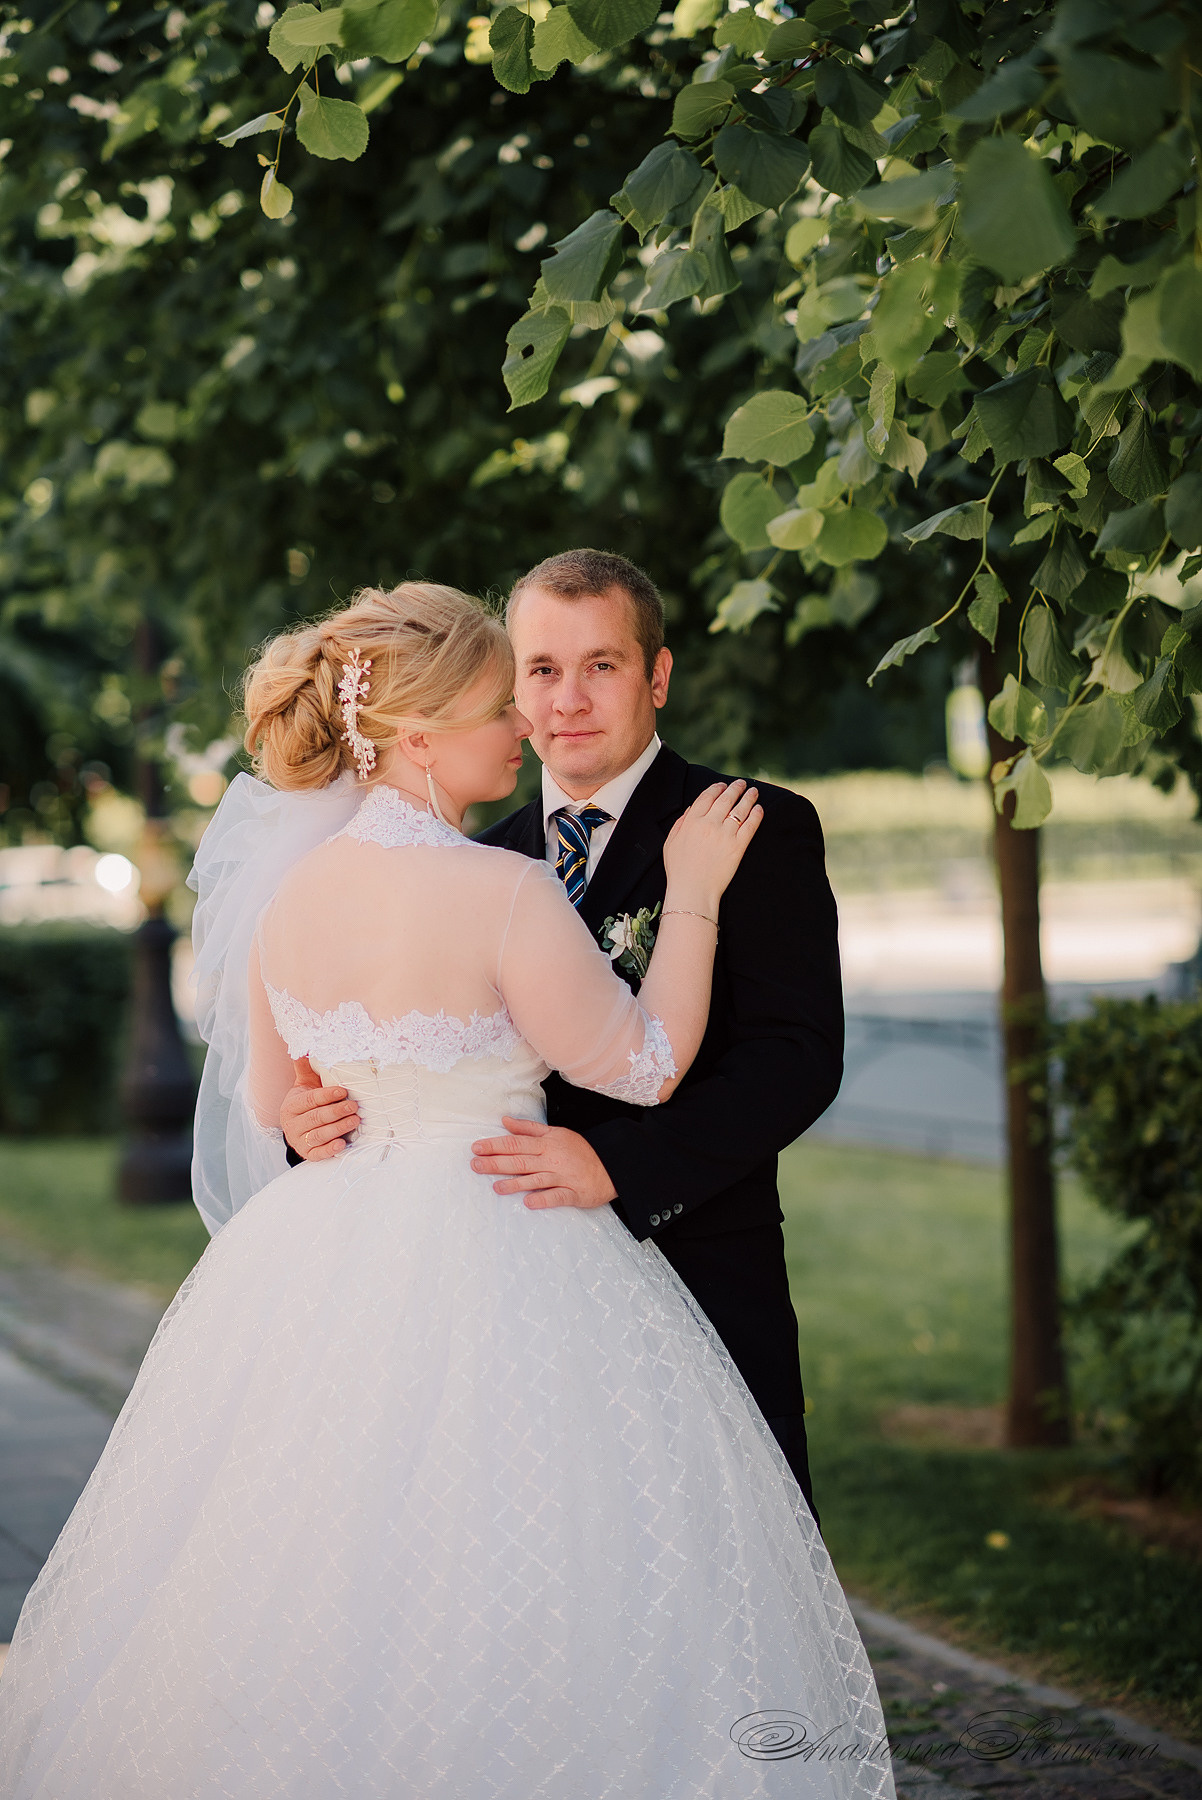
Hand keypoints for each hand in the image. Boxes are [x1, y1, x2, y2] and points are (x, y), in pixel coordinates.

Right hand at [280, 1056, 359, 1159]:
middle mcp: (292, 1124)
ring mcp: (298, 1141)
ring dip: (337, 1128)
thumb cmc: (308, 1101)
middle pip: (315, 1118)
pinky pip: (318, 1154)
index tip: (343, 1091)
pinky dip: (330, 1150)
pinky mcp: (307, 1154)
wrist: (300, 1126)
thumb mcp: (304, 1083)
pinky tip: (342, 1144)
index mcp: (291, 1105)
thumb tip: (304, 1046)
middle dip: (336, 1111)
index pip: (309, 1100)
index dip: (326, 1095)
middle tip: (354, 1106)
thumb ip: (304, 1067)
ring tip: (355, 1120)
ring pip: (318, 1136)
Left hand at [470, 1118, 617, 1209]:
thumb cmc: (579, 1150)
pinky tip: (529, 1202)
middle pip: (520, 1161)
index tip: (477, 1147)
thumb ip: (529, 1128)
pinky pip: (557, 1197)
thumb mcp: (555, 1133)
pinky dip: (543, 1199)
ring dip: (515, 1184)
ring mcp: (562, 1177)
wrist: (610, 1166)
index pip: (516, 1143)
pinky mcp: (573, 1193)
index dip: (495, 1145)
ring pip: (535, 1180)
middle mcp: (552, 1160)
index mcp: (546, 1144)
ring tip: (496, 1187)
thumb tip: (505, 1121)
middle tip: (475, 1165)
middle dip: (497, 1163)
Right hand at [661, 779, 762, 918]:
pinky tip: (759, 809)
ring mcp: (725, 834)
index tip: (722, 785)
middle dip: (735, 788)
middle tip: (742, 784)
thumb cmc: (679, 870)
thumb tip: (692, 808)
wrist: (693, 890)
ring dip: (749, 797)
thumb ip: (681, 823)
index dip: (716, 788)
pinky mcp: (738, 846)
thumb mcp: (671, 842)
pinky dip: (756, 815)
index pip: (707, 797)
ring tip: (754, 792)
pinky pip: (750, 825)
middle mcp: (709, 824)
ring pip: (740, 809)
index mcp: (692, 821)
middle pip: (726, 799)